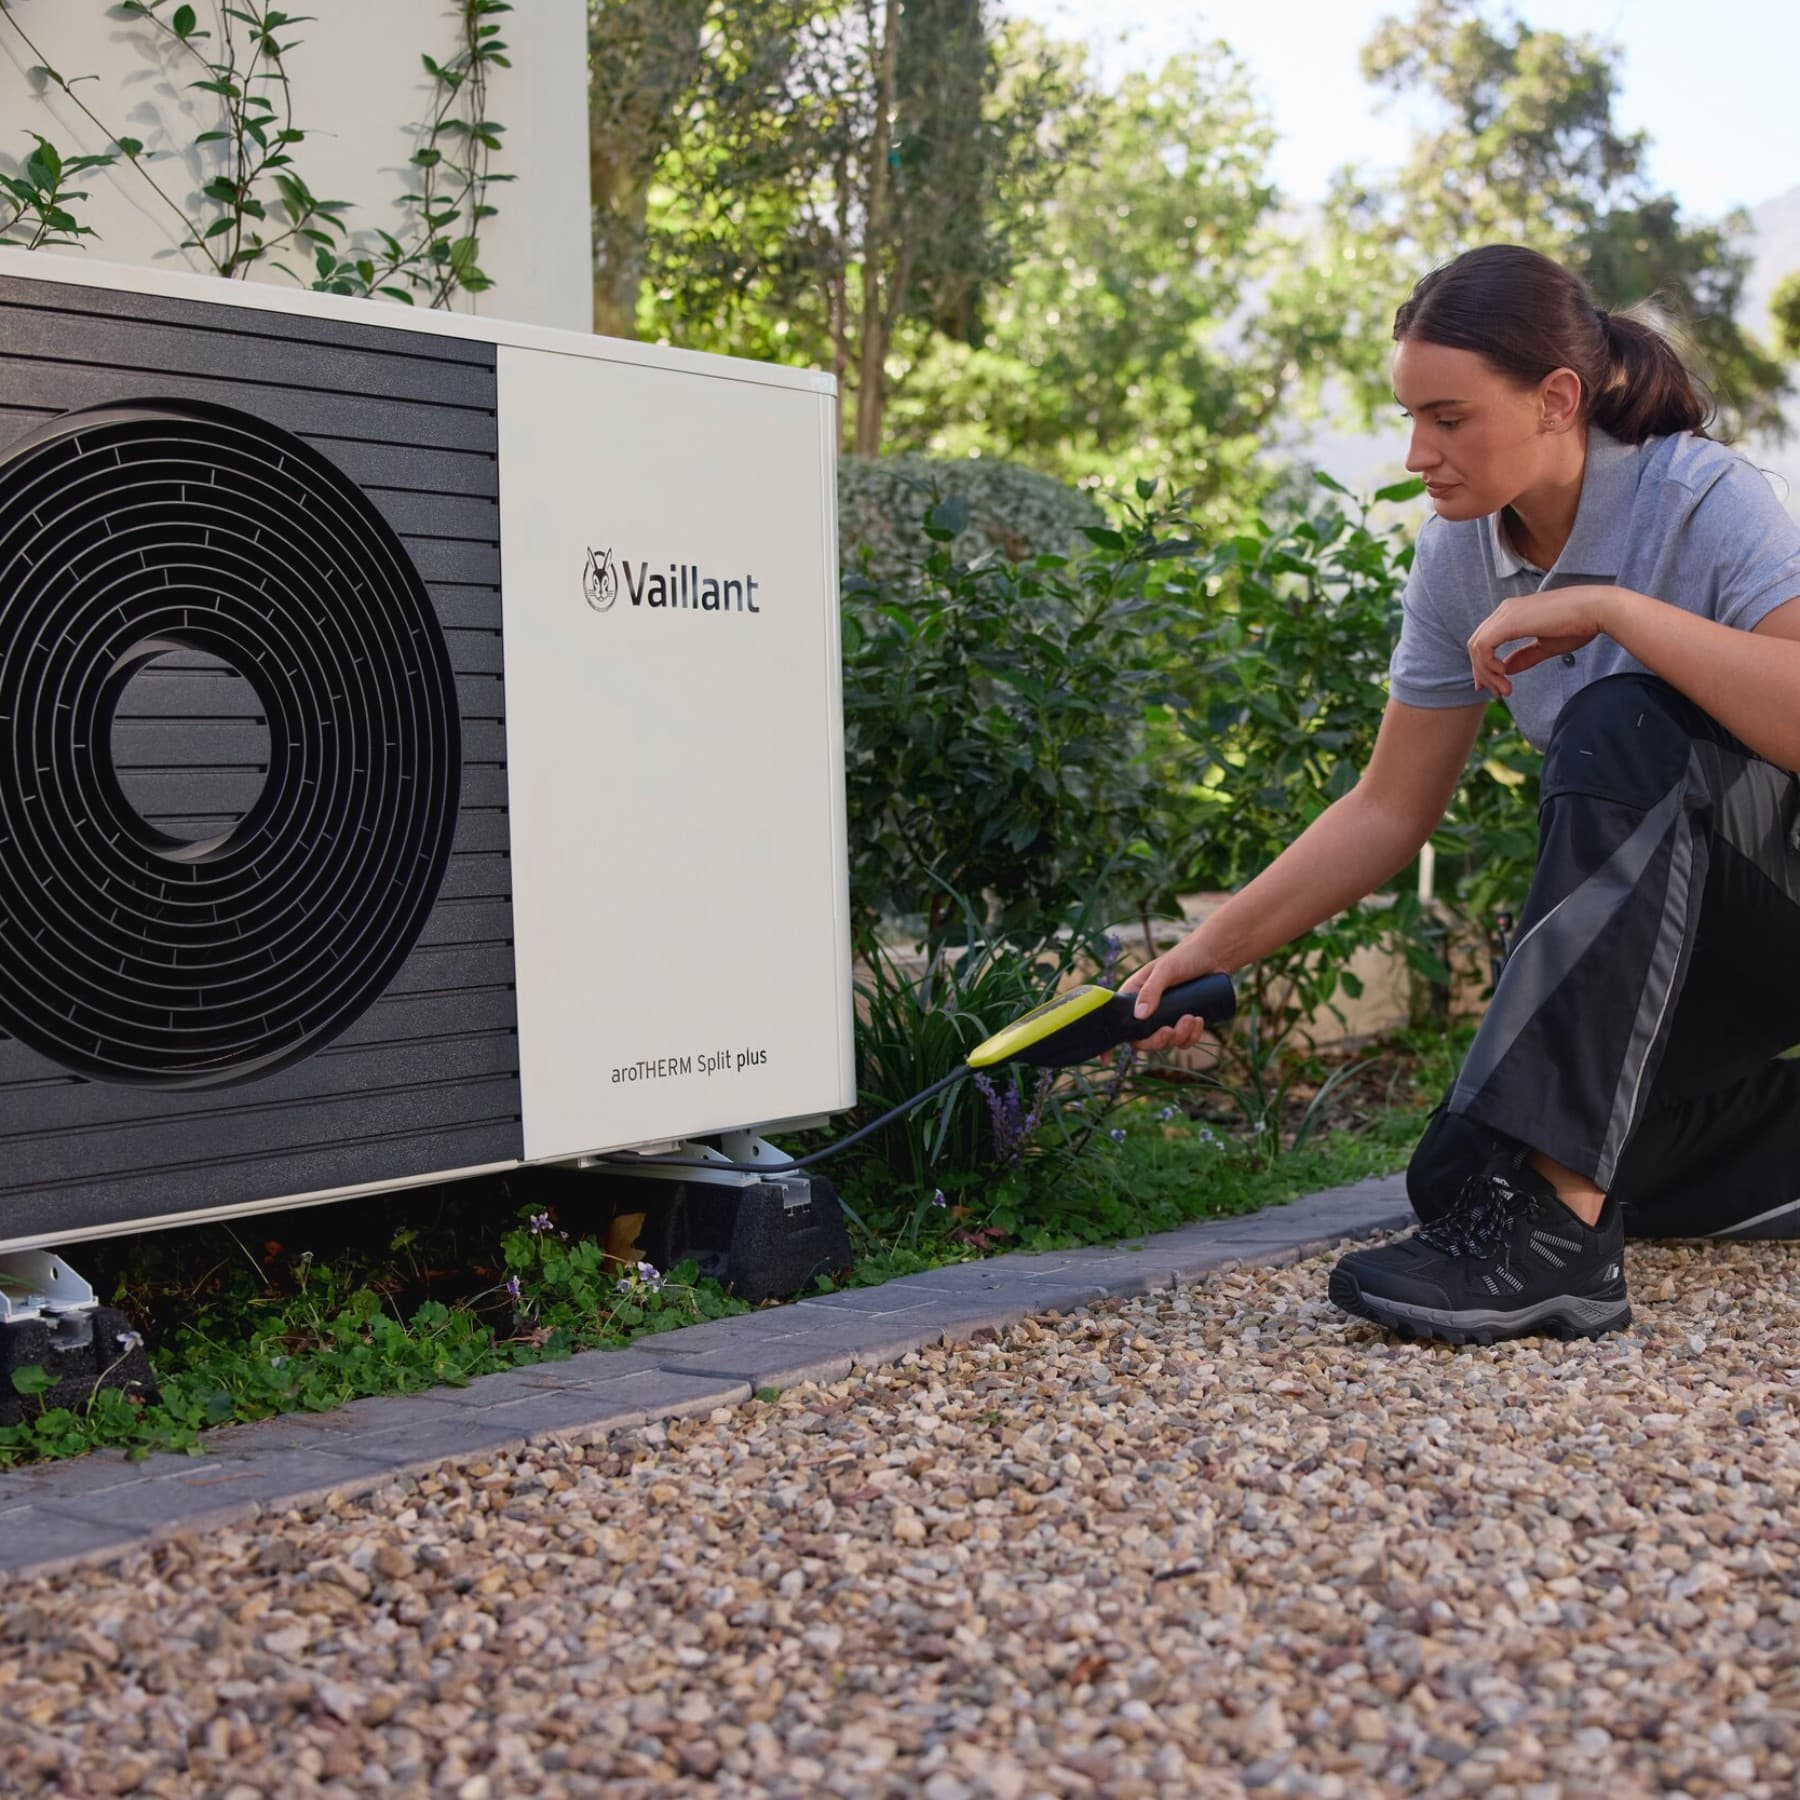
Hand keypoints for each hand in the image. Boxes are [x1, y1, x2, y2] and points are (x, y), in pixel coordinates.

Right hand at [1117, 930, 1222, 1051]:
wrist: (1213, 956)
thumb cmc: (1184, 957)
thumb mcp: (1165, 971)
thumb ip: (1151, 990)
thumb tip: (1139, 1017)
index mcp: (1133, 997)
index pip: (1116, 1022)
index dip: (1109, 1043)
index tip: (1106, 1059)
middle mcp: (1146, 1010)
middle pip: (1142, 1040)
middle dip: (1157, 1041)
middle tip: (1171, 1030)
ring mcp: (1165, 1018)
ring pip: (1165, 1042)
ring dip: (1179, 1037)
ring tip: (1192, 1018)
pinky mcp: (1182, 1021)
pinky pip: (1183, 1041)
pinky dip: (1192, 1037)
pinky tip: (1200, 1021)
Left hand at [1466, 584, 1620, 697]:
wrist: (1598, 609)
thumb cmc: (1579, 625)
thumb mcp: (1546, 645)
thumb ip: (1525, 656)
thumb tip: (1506, 669)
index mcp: (1513, 613)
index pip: (1485, 640)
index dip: (1483, 665)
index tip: (1493, 686)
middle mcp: (1505, 610)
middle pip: (1476, 644)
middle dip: (1482, 672)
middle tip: (1497, 693)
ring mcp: (1506, 613)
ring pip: (1477, 647)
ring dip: (1487, 673)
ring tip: (1505, 690)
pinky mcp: (1509, 621)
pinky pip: (1483, 647)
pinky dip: (1488, 664)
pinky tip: (1504, 674)